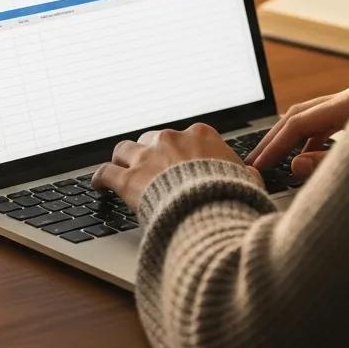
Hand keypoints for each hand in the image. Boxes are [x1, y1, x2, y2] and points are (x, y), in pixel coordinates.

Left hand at [92, 122, 263, 210]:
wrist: (210, 211)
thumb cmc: (232, 198)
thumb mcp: (248, 181)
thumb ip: (244, 175)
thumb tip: (250, 176)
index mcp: (200, 135)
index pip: (185, 136)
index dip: (180, 150)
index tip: (179, 159)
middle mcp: (170, 140)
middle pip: (152, 139)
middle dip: (150, 152)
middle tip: (149, 167)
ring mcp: (147, 158)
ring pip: (125, 150)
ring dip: (123, 160)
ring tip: (120, 168)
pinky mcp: (128, 179)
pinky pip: (105, 173)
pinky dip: (100, 179)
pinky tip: (98, 185)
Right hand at [247, 82, 348, 176]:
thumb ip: (327, 164)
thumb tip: (295, 164)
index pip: (299, 122)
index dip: (275, 145)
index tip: (259, 164)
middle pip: (300, 115)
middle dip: (275, 138)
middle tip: (255, 159)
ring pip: (311, 118)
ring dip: (290, 138)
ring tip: (272, 158)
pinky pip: (326, 123)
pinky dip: (311, 139)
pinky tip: (302, 156)